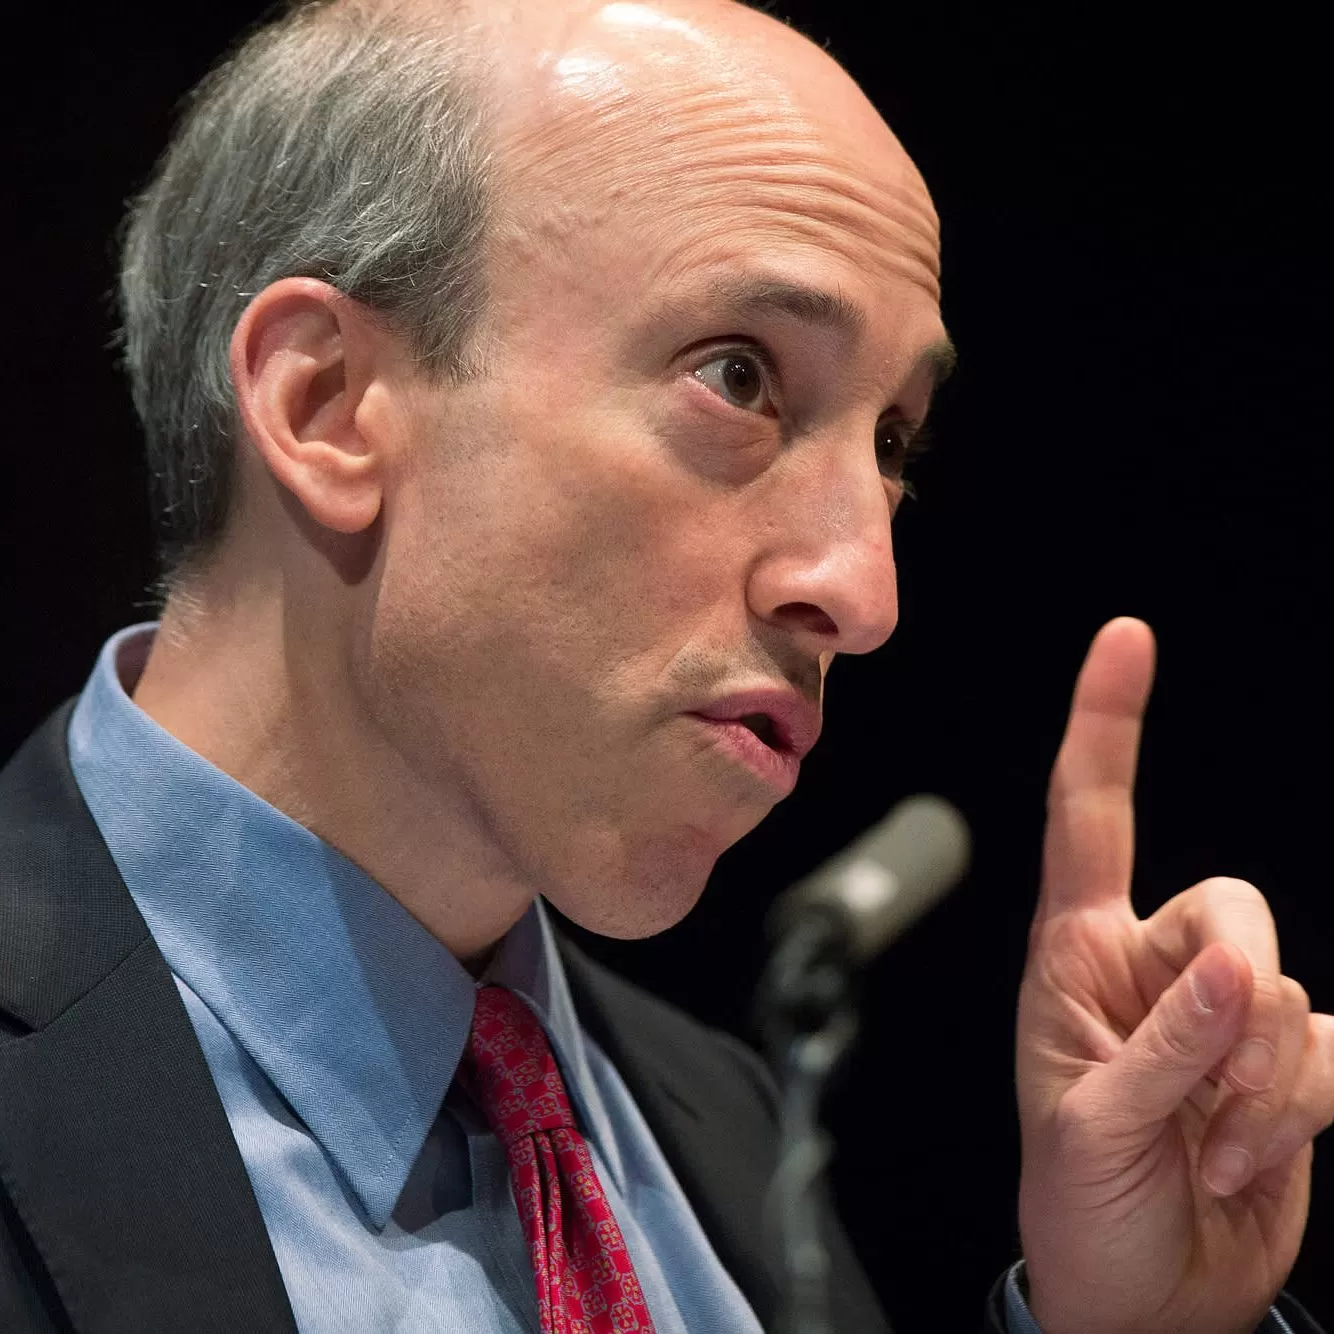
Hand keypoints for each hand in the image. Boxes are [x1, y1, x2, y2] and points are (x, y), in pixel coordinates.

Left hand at [1016, 617, 1333, 1333]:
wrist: (1147, 1293)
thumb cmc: (1082, 1203)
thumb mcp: (1092, 1125)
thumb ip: (1166, 1046)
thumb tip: (1235, 972)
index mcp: (1077, 952)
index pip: (1089, 814)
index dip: (1107, 722)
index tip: (1125, 638)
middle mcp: (1152, 964)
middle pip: (1233, 907)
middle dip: (1234, 1007)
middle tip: (1197, 1097)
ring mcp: (1222, 1012)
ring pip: (1288, 990)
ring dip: (1261, 1087)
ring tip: (1204, 1146)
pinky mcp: (1282, 1064)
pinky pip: (1332, 1048)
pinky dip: (1297, 1110)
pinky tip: (1241, 1156)